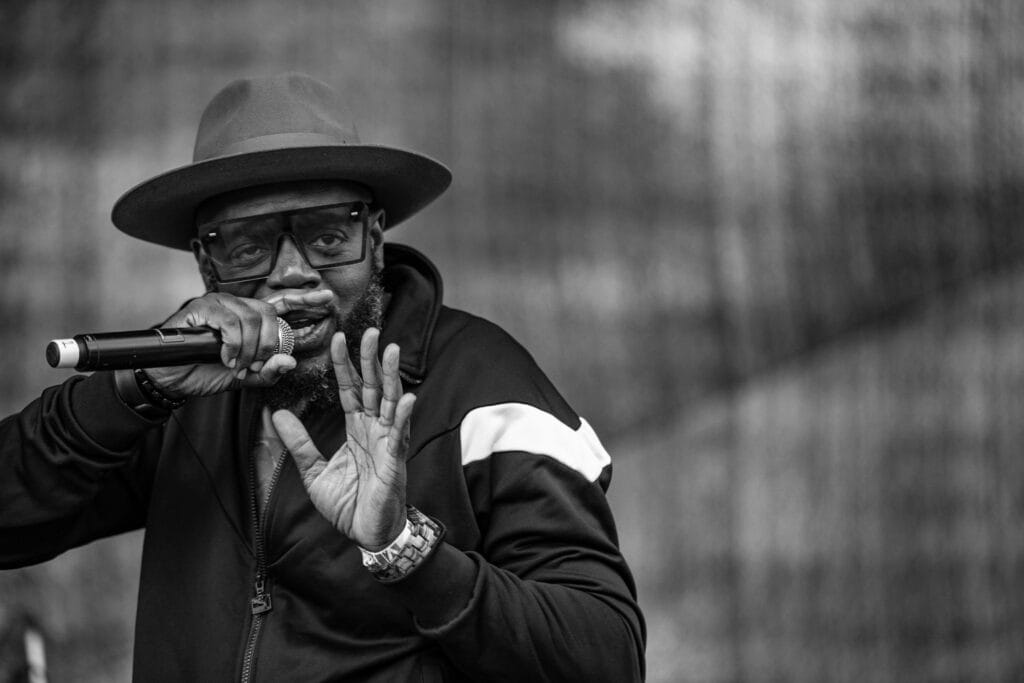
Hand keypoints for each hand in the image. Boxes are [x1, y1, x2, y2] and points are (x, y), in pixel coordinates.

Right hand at [144, 289, 333, 396]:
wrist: (170, 378)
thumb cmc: (204, 372)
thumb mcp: (244, 377)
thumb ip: (268, 371)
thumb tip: (290, 360)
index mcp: (250, 318)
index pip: (282, 304)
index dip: (305, 300)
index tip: (328, 298)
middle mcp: (237, 305)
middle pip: (271, 314)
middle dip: (269, 344)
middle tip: (255, 365)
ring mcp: (219, 303)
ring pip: (252, 318)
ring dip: (249, 348)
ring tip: (236, 364)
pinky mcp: (201, 307)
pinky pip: (230, 320)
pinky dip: (233, 342)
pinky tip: (225, 357)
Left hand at [271, 328, 416, 549]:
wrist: (366, 533)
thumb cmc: (347, 504)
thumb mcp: (313, 471)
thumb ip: (298, 442)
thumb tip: (277, 414)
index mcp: (357, 429)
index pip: (351, 389)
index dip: (345, 365)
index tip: (338, 338)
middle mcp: (376, 429)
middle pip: (374, 387)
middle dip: (371, 359)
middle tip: (371, 331)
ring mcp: (388, 442)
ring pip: (391, 402)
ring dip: (392, 376)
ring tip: (391, 350)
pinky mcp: (396, 460)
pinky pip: (401, 434)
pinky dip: (405, 415)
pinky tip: (408, 397)